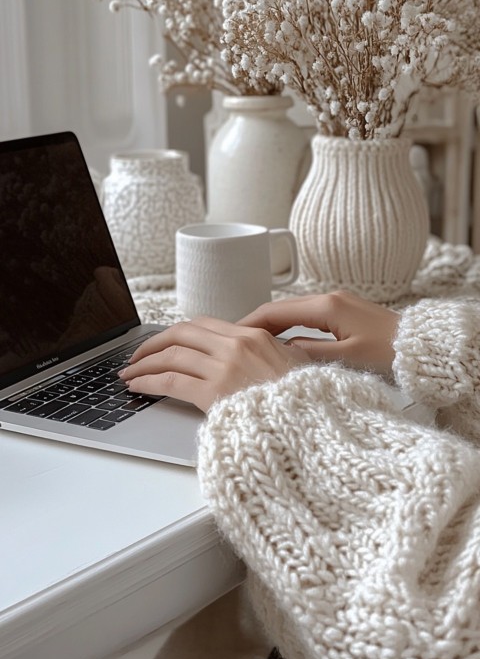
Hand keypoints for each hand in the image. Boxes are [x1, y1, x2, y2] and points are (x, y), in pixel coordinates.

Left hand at [119, 316, 312, 411]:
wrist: (315, 426)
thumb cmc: (306, 403)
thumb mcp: (295, 367)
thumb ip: (272, 356)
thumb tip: (256, 358)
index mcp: (254, 336)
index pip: (203, 324)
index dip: (177, 333)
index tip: (164, 342)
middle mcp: (237, 345)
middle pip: (181, 333)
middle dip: (153, 344)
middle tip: (137, 355)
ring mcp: (225, 368)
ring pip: (171, 355)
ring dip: (144, 363)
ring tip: (130, 373)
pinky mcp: (214, 393)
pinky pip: (169, 381)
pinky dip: (147, 381)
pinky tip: (137, 386)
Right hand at [238, 290, 399, 375]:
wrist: (423, 348)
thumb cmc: (390, 355)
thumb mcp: (345, 359)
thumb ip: (308, 354)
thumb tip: (279, 351)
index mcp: (327, 306)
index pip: (275, 311)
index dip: (250, 323)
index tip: (230, 334)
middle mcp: (329, 298)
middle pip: (281, 308)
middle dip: (256, 323)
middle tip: (234, 341)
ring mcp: (338, 303)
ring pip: (293, 312)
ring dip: (273, 326)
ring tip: (253, 344)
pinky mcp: (345, 312)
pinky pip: (308, 316)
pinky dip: (290, 326)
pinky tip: (284, 341)